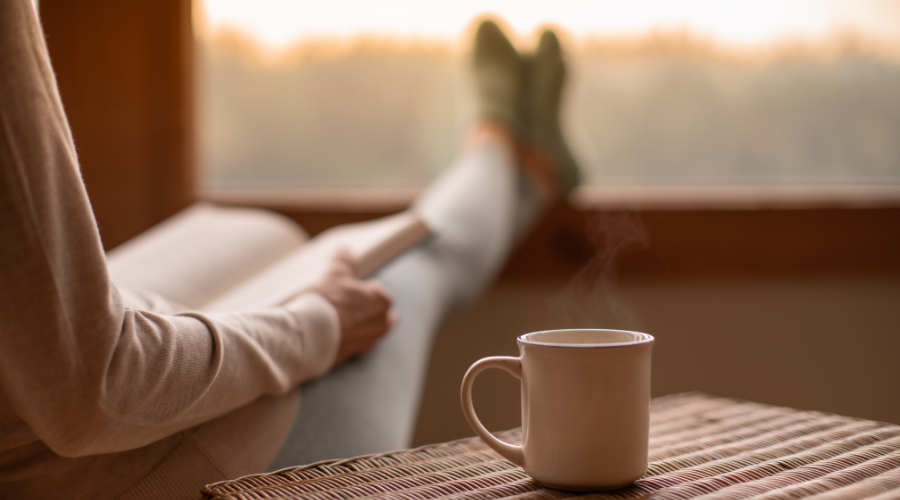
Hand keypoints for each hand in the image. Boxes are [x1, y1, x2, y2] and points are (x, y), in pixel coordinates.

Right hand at [310, 250, 396, 366]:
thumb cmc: (326, 302)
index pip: (377, 292)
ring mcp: (369, 342)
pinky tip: (329, 333)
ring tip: (333, 318)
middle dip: (364, 308)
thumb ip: (344, 262)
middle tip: (343, 303)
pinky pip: (352, 343)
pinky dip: (345, 338)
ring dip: (355, 324)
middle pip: (377, 313)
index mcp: (383, 302)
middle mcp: (381, 324)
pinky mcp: (354, 355)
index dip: (361, 289)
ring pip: (365, 329)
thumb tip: (346, 251)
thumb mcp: (334, 275)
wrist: (309, 335)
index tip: (346, 290)